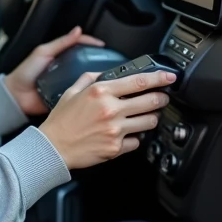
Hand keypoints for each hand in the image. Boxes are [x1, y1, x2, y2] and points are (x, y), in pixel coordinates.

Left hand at [3, 26, 105, 115]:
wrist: (16, 96)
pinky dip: (86, 92)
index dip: (92, 45)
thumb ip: (60, 42)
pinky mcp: (66, 96)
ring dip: (94, 77)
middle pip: (86, 63)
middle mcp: (66, 69)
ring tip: (107, 78)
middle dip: (98, 62)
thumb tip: (78, 30)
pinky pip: (79, 93)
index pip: (80, 46)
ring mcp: (67, 82)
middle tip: (110, 64)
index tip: (104, 47)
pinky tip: (95, 92)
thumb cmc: (26, 72)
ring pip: (85, 78)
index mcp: (61, 56)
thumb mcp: (43, 52)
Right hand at [38, 70, 174, 169]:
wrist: (53, 147)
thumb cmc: (60, 121)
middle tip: (163, 98)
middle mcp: (111, 110)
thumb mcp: (72, 92)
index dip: (159, 78)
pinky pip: (137, 141)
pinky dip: (135, 137)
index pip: (139, 81)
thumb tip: (103, 73)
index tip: (169, 77)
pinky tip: (129, 134)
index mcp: (101, 92)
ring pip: (149, 122)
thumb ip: (89, 78)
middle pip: (150, 102)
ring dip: (151, 118)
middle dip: (161, 99)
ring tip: (147, 116)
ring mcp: (115, 130)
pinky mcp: (116, 148)